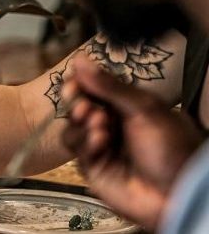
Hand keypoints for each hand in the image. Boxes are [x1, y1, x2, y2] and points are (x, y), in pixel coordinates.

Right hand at [60, 57, 201, 231]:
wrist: (178, 192)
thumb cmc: (170, 147)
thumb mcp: (144, 109)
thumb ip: (109, 85)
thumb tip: (79, 59)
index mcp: (128, 107)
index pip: (95, 88)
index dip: (81, 83)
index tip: (74, 81)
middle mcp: (113, 125)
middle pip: (79, 106)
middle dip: (78, 102)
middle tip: (83, 103)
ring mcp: (101, 146)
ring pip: (73, 127)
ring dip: (81, 122)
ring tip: (99, 123)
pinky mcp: (92, 167)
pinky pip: (77, 148)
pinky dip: (84, 141)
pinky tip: (100, 141)